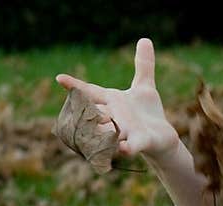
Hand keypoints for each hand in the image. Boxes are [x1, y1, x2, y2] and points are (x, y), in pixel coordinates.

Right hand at [55, 38, 178, 161]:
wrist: (164, 139)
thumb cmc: (149, 115)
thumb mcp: (145, 88)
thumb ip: (143, 66)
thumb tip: (145, 39)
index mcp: (112, 102)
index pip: (90, 92)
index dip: (75, 86)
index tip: (59, 78)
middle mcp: (115, 118)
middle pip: (94, 112)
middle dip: (87, 110)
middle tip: (79, 106)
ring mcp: (125, 132)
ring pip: (108, 132)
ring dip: (102, 131)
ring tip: (97, 127)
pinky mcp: (140, 143)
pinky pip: (131, 146)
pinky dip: (126, 148)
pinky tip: (123, 149)